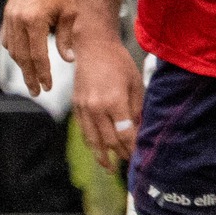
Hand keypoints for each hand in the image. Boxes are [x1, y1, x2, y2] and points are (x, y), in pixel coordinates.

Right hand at [0, 0, 74, 94]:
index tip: (48, 87)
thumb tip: (67, 61)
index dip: (43, 74)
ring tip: (31, 79)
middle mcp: (18, 20)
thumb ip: (66, 38)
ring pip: (13, 50)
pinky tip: (23, 59)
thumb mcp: (69, 12)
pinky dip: (15, 52)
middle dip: (30, 77)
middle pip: (22, 58)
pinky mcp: (7, 13)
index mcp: (35, 21)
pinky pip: (8, 39)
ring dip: (22, 67)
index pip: (38, 56)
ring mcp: (10, 17)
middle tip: (37, 92)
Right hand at [71, 34, 142, 171]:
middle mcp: (96, 107)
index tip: (139, 153)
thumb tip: (138, 130)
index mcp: (114, 101)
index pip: (124, 133)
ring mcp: (83, 107)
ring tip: (108, 167)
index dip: (132, 146)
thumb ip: (136, 109)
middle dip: (120, 153)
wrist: (93, 47)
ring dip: (101, 155)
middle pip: (109, 140)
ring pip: (93, 139)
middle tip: (128, 161)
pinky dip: (90, 142)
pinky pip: (83, 130)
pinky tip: (97, 150)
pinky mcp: (76, 105)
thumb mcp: (135, 83)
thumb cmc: (119, 62)